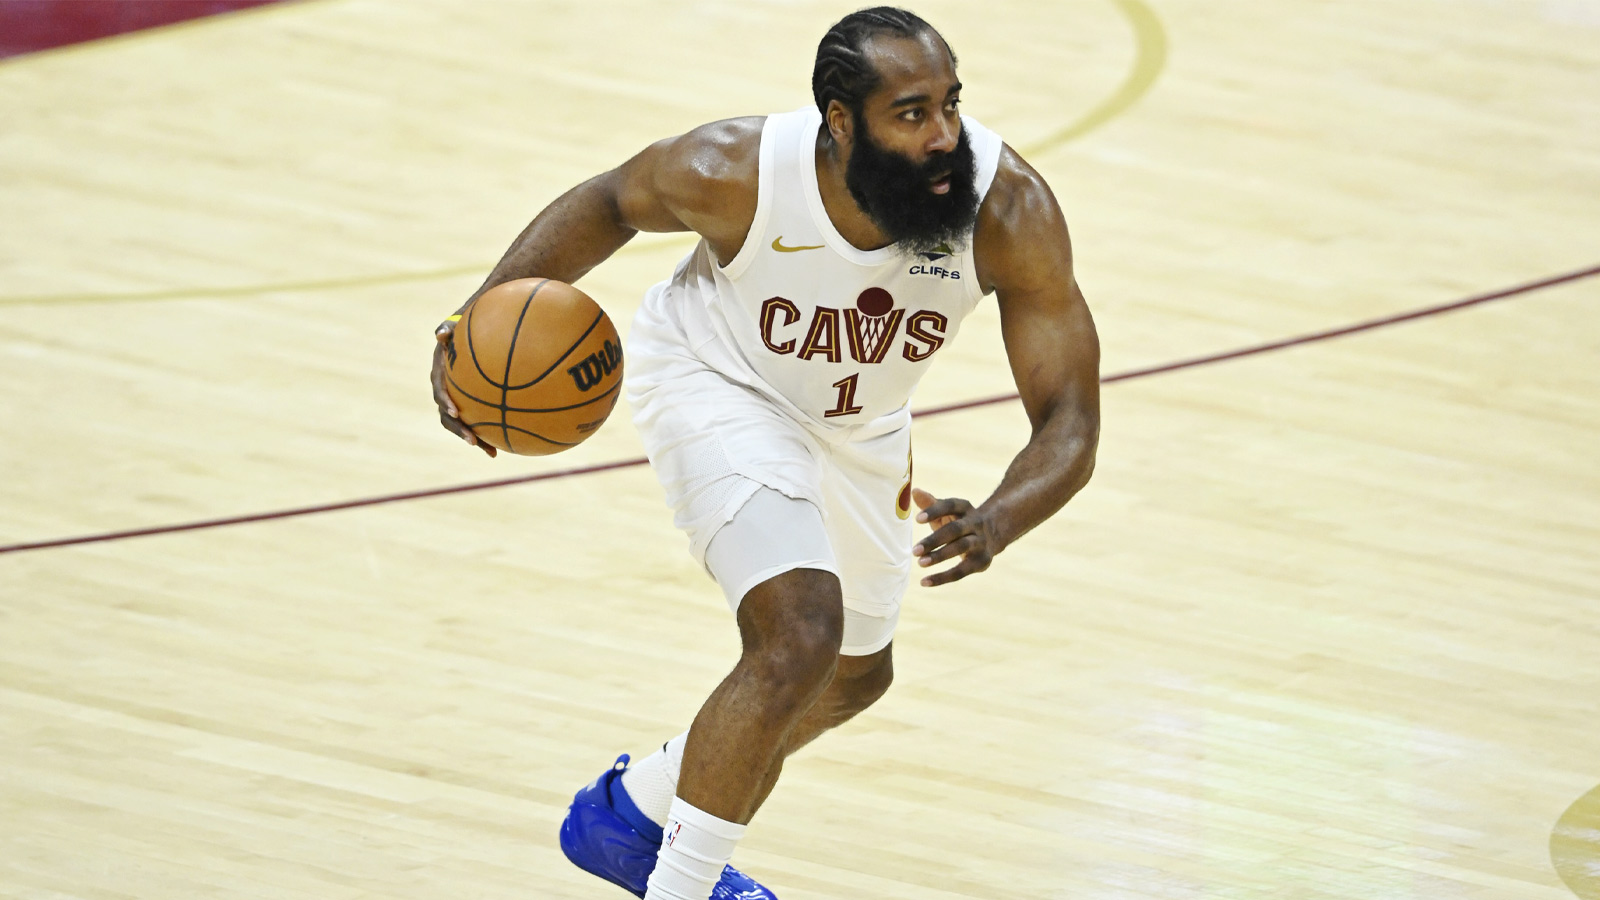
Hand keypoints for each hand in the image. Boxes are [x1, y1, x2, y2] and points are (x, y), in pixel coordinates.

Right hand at [432, 318, 495, 457]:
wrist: (467, 338)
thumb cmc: (462, 330)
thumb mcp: (454, 326)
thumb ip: (447, 328)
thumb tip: (439, 334)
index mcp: (440, 376)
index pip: (439, 392)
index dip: (446, 403)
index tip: (457, 412)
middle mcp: (445, 392)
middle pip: (448, 417)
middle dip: (460, 430)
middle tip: (472, 441)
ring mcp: (456, 401)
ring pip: (461, 425)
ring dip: (474, 439)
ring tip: (491, 452)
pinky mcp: (469, 406)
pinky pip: (475, 423)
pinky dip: (487, 436)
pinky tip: (502, 448)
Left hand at [910, 487, 1001, 586]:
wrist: (993, 535)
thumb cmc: (958, 522)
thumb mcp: (947, 511)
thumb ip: (930, 503)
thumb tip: (914, 491)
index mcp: (965, 508)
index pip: (950, 505)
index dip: (934, 511)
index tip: (917, 519)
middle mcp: (975, 523)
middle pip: (955, 530)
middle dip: (934, 540)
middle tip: (914, 550)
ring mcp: (981, 542)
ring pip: (960, 548)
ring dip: (940, 556)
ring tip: (920, 563)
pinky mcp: (982, 561)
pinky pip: (961, 571)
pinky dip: (942, 577)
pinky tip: (925, 582)